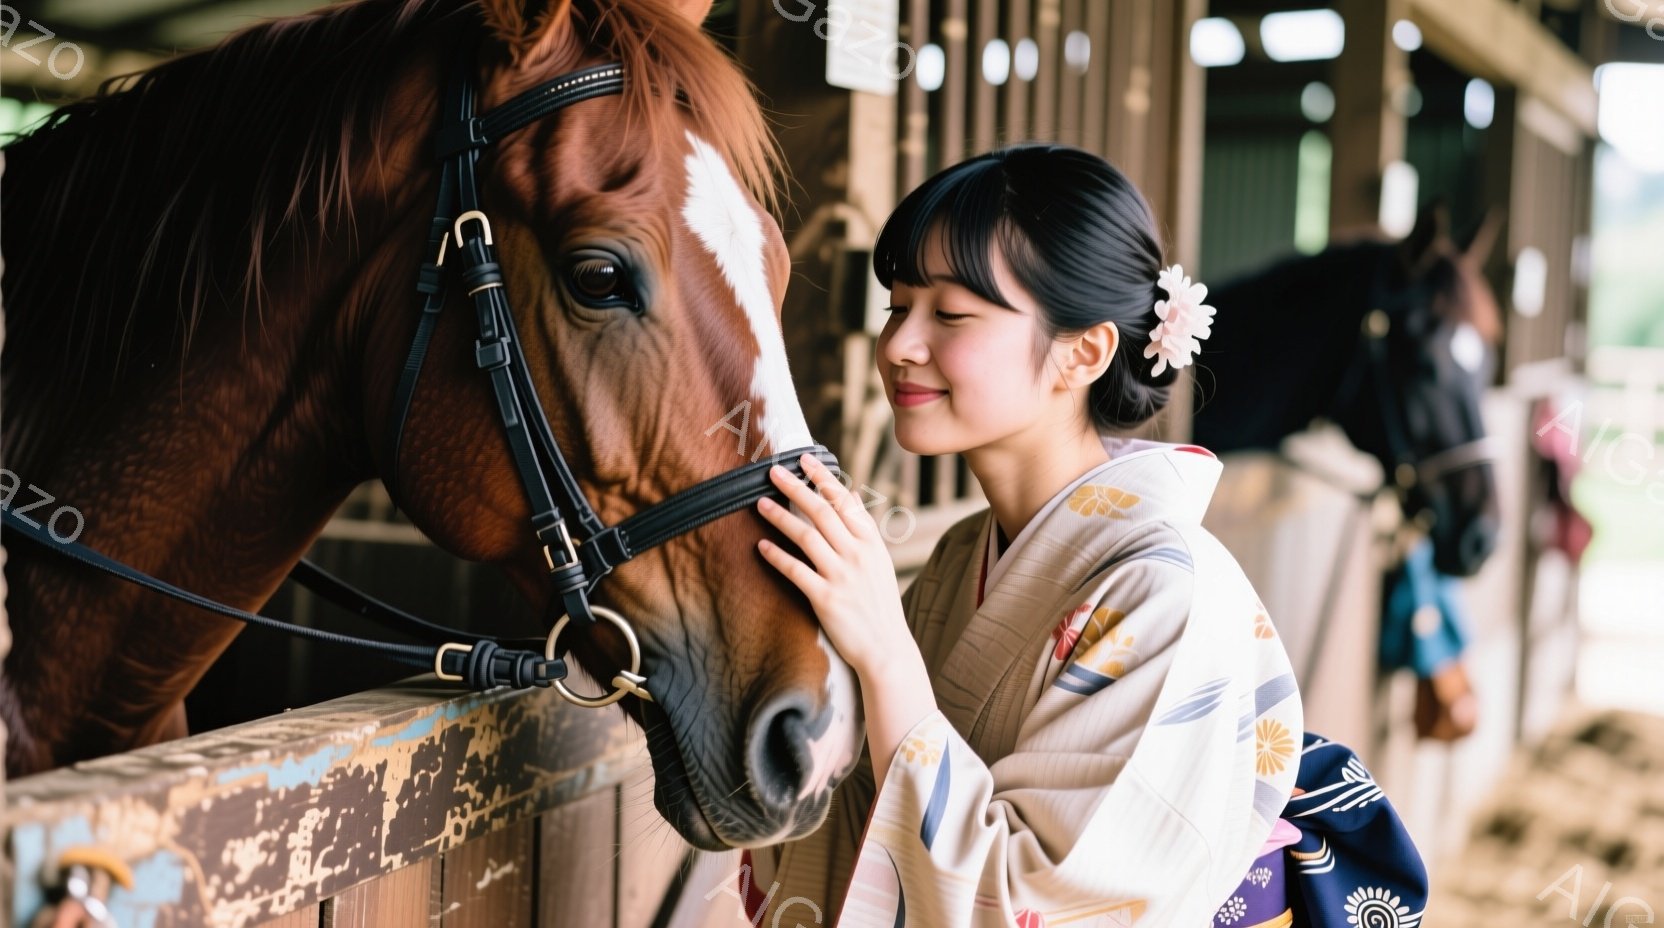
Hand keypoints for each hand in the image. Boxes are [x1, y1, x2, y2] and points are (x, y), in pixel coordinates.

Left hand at [755, 453, 911, 677]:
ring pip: (806, 536)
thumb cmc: (880, 603)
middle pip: (821, 511)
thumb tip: (851, 493)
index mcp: (871, 542)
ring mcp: (842, 576)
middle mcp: (858, 554)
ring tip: (760, 503)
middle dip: (795, 488)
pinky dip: (777, 556)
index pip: (844, 500)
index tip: (803, 459)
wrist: (887, 648)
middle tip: (772, 471)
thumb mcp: (880, 560)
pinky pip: (797, 571)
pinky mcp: (826, 599)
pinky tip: (761, 546)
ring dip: (781, 517)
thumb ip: (863, 528)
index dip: (822, 478)